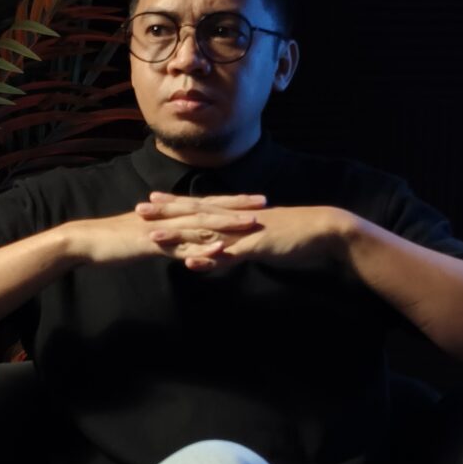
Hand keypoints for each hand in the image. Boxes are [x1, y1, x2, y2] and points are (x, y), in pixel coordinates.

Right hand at [63, 198, 262, 265]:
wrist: (87, 241)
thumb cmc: (115, 240)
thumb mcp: (146, 234)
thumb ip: (166, 234)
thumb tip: (181, 238)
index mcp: (169, 213)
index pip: (206, 203)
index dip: (231, 200)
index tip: (255, 198)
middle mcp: (169, 217)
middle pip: (209, 209)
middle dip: (238, 206)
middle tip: (264, 203)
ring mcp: (162, 230)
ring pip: (199, 226)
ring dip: (226, 224)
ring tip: (250, 224)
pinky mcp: (152, 245)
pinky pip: (180, 248)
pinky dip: (200, 250)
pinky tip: (218, 252)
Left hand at [136, 191, 351, 270]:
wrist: (323, 230)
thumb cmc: (295, 234)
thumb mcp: (262, 237)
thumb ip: (240, 243)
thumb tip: (222, 251)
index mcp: (236, 214)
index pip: (199, 207)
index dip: (174, 204)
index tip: (151, 201)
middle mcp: (236, 219)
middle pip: (194, 215)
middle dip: (166, 214)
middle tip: (138, 210)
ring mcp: (244, 232)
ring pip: (205, 234)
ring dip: (178, 236)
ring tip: (153, 238)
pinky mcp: (256, 246)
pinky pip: (228, 254)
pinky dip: (209, 259)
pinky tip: (191, 262)